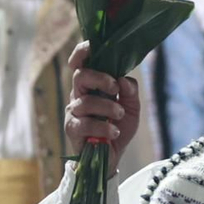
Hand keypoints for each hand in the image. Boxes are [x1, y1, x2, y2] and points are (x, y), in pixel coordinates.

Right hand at [64, 40, 141, 160]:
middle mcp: (79, 94)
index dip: (82, 52)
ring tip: (120, 116)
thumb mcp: (132, 107)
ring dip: (108, 108)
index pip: (81, 62)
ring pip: (86, 101)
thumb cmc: (119, 126)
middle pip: (80, 76)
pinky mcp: (72, 128)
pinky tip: (114, 132)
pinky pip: (85, 123)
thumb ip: (130, 91)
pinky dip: (103, 127)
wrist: (113, 156)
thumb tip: (123, 80)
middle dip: (100, 79)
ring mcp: (74, 111)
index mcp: (92, 84)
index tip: (92, 47)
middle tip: (114, 88)